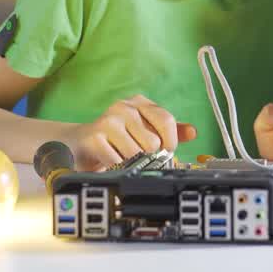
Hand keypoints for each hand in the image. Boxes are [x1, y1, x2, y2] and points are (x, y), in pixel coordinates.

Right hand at [67, 94, 196, 170]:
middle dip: (149, 156)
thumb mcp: (143, 130)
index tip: (168, 152)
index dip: (171, 141)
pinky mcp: (94, 137)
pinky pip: (117, 161)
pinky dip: (118, 168)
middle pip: (152, 141)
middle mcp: (124, 107)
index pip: (166, 119)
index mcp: (139, 103)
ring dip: (132, 163)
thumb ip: (168, 131)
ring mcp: (108, 120)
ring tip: (123, 159)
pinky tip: (112, 163)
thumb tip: (193, 132)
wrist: (79, 142)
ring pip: (136, 153)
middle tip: (138, 158)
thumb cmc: (116, 137)